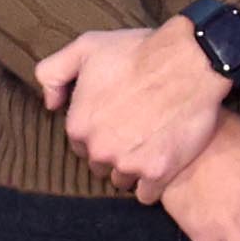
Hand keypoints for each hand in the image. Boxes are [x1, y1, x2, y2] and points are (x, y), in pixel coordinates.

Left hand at [38, 21, 231, 187]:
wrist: (189, 61)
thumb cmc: (139, 51)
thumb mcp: (86, 47)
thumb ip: (54, 72)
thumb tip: (50, 103)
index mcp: (79, 124)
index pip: (80, 143)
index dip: (98, 131)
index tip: (115, 119)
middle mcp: (100, 149)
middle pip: (100, 164)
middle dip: (113, 151)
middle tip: (134, 131)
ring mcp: (129, 164)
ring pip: (122, 180)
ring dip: (132, 168)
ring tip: (149, 145)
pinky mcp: (158, 173)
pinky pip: (146, 194)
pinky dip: (152, 184)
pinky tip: (160, 164)